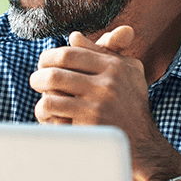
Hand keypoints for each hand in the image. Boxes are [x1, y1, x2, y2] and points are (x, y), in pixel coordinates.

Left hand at [30, 25, 151, 129]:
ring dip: (41, 96)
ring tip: (43, 99)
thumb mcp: (128, 72)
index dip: (49, 57)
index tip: (44, 63)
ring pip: (50, 95)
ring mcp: (97, 107)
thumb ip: (104, 50)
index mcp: (114, 67)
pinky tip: (51, 116)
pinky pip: (54, 114)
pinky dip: (46, 114)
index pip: (69, 54)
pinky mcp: (89, 127)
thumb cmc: (131, 104)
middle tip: (36, 80)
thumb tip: (74, 36)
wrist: (143, 144)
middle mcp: (107, 85)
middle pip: (55, 73)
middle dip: (39, 76)